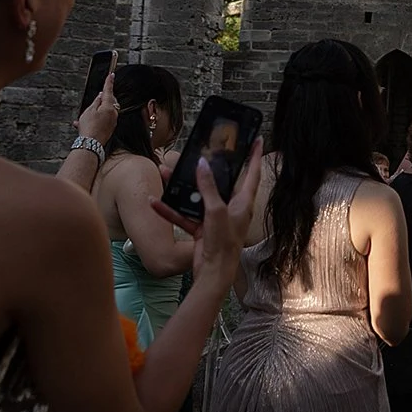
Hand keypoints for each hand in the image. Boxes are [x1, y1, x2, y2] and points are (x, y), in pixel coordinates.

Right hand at [76, 70, 118, 143]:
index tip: (112, 75)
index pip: (108, 91)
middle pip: (109, 102)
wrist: (90, 144)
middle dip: (102, 100)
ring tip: (85, 117)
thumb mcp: (89, 111)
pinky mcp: (110, 128)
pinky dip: (95, 119)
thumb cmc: (88, 128)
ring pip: (105, 112)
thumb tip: (101, 96)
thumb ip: (96, 102)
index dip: (109, 82)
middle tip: (94, 102)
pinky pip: (103, 120)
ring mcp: (113, 122)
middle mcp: (114, 114)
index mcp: (109, 107)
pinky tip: (84, 124)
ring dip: (96, 112)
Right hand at [153, 138, 263, 291]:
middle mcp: (231, 208)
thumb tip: (202, 165)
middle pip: (220, 182)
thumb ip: (209, 188)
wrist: (213, 273)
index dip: (254, 155)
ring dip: (181, 189)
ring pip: (197, 198)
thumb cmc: (223, 244)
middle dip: (207, 168)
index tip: (256, 138)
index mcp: (243, 202)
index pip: (252, 172)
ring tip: (166, 173)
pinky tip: (155, 203)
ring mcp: (215, 218)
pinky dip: (170, 210)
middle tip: (201, 151)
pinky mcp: (201, 229)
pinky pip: (184, 215)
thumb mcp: (217, 212)